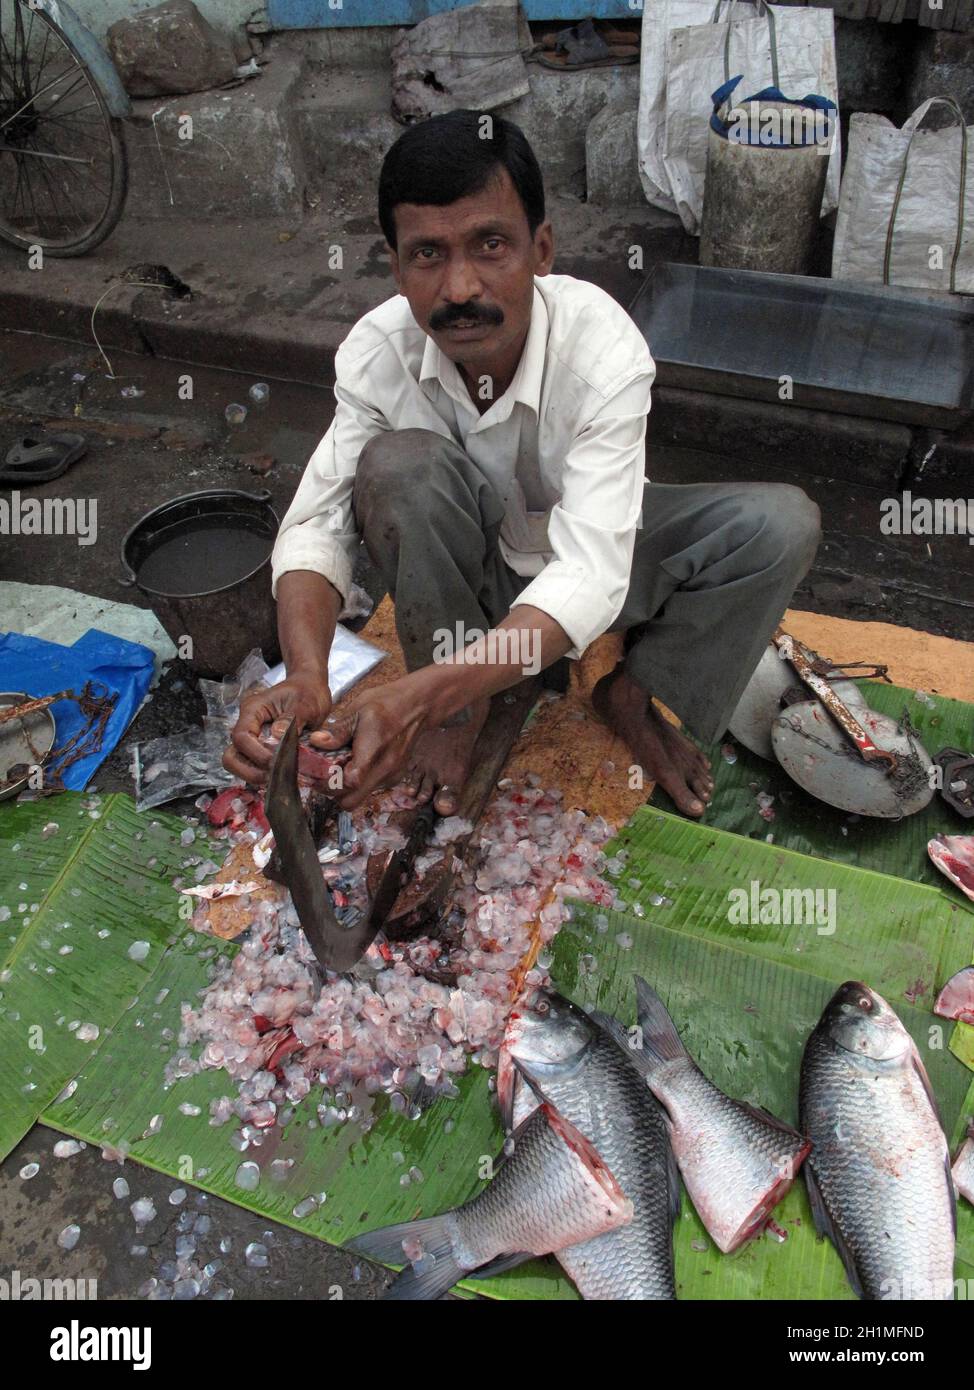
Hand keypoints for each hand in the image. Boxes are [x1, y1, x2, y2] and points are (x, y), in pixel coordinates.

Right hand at [224, 671, 331, 785]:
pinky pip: (253, 766)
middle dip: (249, 771)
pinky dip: (262, 775)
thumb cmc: (307, 692)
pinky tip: (279, 778)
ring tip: (277, 780)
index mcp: (253, 710)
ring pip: (239, 763)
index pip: (241, 737)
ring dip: (254, 776)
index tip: (275, 763)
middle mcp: (248, 725)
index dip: (255, 754)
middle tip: (273, 778)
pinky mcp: (260, 748)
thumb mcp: (305, 703)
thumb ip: (292, 718)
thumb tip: (278, 734)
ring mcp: (252, 739)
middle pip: (231, 755)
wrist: (310, 688)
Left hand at [310, 677, 426, 809]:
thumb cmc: (387, 704)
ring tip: (337, 769)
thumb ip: (337, 731)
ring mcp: (391, 776)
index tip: (316, 775)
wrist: (417, 707)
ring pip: (359, 798)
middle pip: (351, 800)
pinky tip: (354, 766)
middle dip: (333, 793)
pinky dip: (358, 785)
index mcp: (373, 749)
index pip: (349, 782)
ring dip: (344, 790)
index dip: (329, 783)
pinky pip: (370, 790)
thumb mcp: (358, 710)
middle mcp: (384, 769)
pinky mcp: (394, 778)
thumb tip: (316, 741)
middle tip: (322, 777)